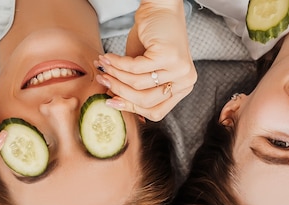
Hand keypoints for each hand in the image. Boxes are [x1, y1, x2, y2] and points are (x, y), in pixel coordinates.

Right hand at [94, 0, 196, 120]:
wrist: (160, 9)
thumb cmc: (152, 38)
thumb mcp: (144, 69)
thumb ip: (134, 88)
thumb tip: (115, 104)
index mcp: (182, 87)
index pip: (156, 111)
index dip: (131, 108)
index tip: (112, 101)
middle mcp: (186, 81)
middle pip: (147, 101)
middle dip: (120, 91)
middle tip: (103, 81)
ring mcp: (180, 69)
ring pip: (138, 84)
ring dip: (116, 76)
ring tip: (103, 67)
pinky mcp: (169, 56)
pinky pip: (135, 68)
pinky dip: (118, 64)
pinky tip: (108, 58)